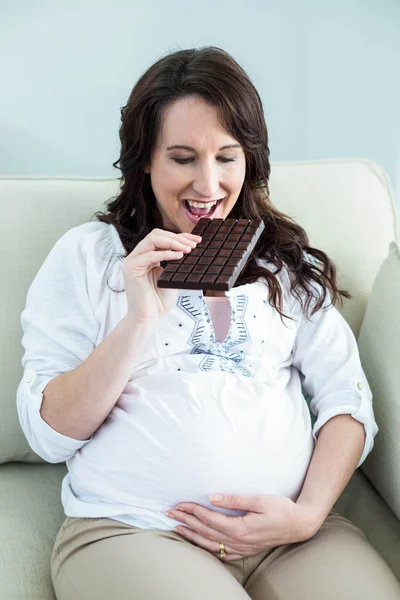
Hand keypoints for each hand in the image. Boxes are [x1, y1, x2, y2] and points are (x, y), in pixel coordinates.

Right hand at [122, 228, 201, 321]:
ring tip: (188, 249)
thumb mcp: (171, 276)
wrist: (148, 317)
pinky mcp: (131, 268)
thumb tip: (189, 248)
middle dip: (177, 237)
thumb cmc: (159, 301)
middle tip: (193, 244)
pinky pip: (150, 255)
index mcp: (147, 256)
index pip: (162, 238)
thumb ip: (175, 262)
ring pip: (152, 240)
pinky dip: (166, 254)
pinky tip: (179, 256)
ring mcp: (133, 260)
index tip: (196, 240)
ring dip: (173, 243)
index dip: (180, 237)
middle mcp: (138, 256)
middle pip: (156, 234)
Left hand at [166, 494, 318, 560]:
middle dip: (186, 521)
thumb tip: (212, 497)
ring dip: (192, 535)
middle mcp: (238, 541)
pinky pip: (222, 553)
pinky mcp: (246, 549)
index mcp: (240, 527)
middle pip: (205, 531)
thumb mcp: (259, 499)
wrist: (299, 524)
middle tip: (169, 513)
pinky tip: (200, 544)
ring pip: (210, 544)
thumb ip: (234, 499)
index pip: (209, 519)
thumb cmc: (281, 508)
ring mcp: (242, 548)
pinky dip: (207, 548)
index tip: (179, 504)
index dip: (192, 511)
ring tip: (177, 527)